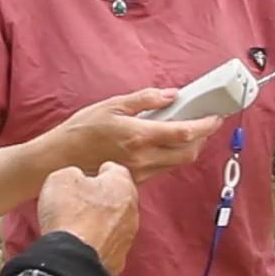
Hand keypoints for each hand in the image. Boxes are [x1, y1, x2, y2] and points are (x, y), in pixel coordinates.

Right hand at [37, 162, 138, 274]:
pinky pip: (107, 245)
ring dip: (99, 223)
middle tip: (78, 201)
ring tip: (75, 225)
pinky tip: (79, 244)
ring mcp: (127, 237)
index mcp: (122, 185)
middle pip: (117, 198)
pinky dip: (96, 244)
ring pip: (114, 223)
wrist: (72, 259)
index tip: (86, 177)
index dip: (98, 172)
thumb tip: (76, 181)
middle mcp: (132, 210)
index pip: (115, 171)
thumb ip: (73, 174)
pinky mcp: (118, 259)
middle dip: (100, 198)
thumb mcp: (61, 179)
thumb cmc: (69, 214)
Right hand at [52, 87, 223, 182]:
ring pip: (177, 162)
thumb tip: (172, 95)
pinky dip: (172, 155)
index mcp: (139, 136)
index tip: (215, 116)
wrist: (59, 160)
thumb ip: (145, 99)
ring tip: (188, 129)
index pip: (184, 133)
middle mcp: (143, 158)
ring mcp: (140, 172)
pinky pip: (163, 168)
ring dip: (189, 147)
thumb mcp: (112, 105)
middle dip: (203, 138)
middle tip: (206, 123)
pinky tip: (166, 142)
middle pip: (188, 153)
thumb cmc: (81, 130)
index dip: (205, 125)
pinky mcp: (135, 180)